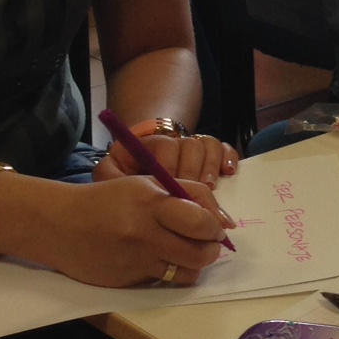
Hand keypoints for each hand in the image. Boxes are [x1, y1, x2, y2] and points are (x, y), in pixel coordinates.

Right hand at [28, 172, 230, 288]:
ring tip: (185, 253)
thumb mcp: (145, 185)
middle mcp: (145, 233)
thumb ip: (186, 194)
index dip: (215, 228)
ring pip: (187, 273)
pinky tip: (159, 261)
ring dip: (194, 265)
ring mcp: (136, 260)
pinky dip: (169, 273)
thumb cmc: (107, 201)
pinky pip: (163, 282)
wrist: (58, 224)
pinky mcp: (127, 281)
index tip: (215, 227)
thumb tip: (224, 222)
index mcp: (151, 202)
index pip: (201, 220)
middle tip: (206, 244)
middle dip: (211, 249)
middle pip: (200, 253)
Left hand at [93, 129, 239, 187]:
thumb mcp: (111, 177)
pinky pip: (224, 149)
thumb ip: (111, 177)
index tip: (170, 189)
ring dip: (209, 167)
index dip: (170, 168)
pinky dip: (228, 158)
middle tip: (192, 197)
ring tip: (209, 188)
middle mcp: (172, 142)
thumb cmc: (123, 181)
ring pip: (207, 145)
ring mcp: (191, 147)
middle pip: (189, 145)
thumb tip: (124, 183)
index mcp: (147, 144)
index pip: (164, 146)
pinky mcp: (208, 155)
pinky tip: (228, 172)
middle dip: (192, 171)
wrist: (136, 173)